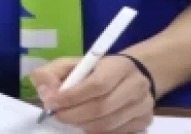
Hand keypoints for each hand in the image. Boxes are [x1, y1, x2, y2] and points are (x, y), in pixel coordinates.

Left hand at [30, 55, 155, 132]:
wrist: (129, 76)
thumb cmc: (95, 70)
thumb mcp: (71, 64)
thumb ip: (51, 74)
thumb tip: (45, 93)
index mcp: (118, 66)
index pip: (97, 85)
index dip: (72, 97)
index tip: (52, 103)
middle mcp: (136, 85)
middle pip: (102, 107)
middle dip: (73, 115)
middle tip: (56, 115)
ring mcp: (144, 105)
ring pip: (109, 124)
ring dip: (83, 125)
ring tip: (70, 119)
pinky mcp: (145, 121)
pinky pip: (117, 133)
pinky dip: (96, 131)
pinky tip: (86, 124)